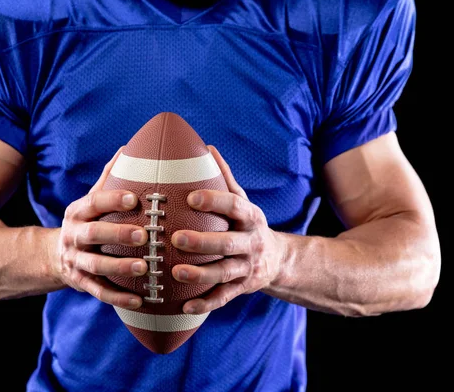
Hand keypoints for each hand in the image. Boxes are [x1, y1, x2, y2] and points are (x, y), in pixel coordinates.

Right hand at [54, 147, 148, 309]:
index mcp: (78, 212)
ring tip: (145, 268)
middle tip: (144, 234)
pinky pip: (99, 291)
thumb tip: (129, 149)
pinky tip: (140, 299)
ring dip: (120, 267)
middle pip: (94, 234)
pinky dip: (118, 297)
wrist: (55, 254)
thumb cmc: (86, 221)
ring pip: (96, 265)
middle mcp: (74, 235)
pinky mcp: (81, 282)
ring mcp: (75, 260)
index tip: (135, 198)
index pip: (94, 202)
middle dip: (118, 233)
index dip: (113, 200)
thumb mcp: (91, 201)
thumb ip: (109, 179)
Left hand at [171, 146, 282, 313]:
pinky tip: (185, 307)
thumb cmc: (246, 224)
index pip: (234, 206)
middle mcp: (251, 242)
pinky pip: (223, 298)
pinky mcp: (242, 288)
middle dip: (203, 241)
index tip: (191, 198)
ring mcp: (247, 268)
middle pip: (228, 243)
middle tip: (176, 237)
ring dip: (201, 275)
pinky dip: (205, 304)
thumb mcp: (242, 201)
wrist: (277, 260)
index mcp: (250, 217)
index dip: (214, 201)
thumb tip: (206, 147)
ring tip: (177, 273)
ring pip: (225, 273)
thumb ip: (224, 177)